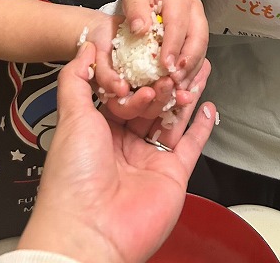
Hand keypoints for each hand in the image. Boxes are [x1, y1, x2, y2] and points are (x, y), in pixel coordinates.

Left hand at [18, 43, 215, 262]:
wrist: (91, 230)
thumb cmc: (73, 175)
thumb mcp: (71, 116)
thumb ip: (77, 79)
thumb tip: (85, 47)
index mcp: (100, 129)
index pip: (126, 92)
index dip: (139, 73)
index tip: (151, 51)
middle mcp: (126, 143)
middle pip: (153, 103)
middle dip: (166, 79)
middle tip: (181, 56)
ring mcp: (151, 158)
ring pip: (173, 118)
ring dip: (186, 94)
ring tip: (199, 68)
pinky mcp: (173, 174)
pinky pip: (191, 144)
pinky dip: (201, 125)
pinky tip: (208, 104)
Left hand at [122, 0, 207, 87]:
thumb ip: (136, 10)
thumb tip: (141, 29)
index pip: (178, 25)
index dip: (173, 46)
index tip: (166, 66)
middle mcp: (195, 10)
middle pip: (198, 39)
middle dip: (188, 62)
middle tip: (175, 81)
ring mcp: (200, 22)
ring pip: (202, 49)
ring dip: (192, 69)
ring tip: (179, 87)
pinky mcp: (199, 33)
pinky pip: (200, 53)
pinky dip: (193, 70)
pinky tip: (182, 83)